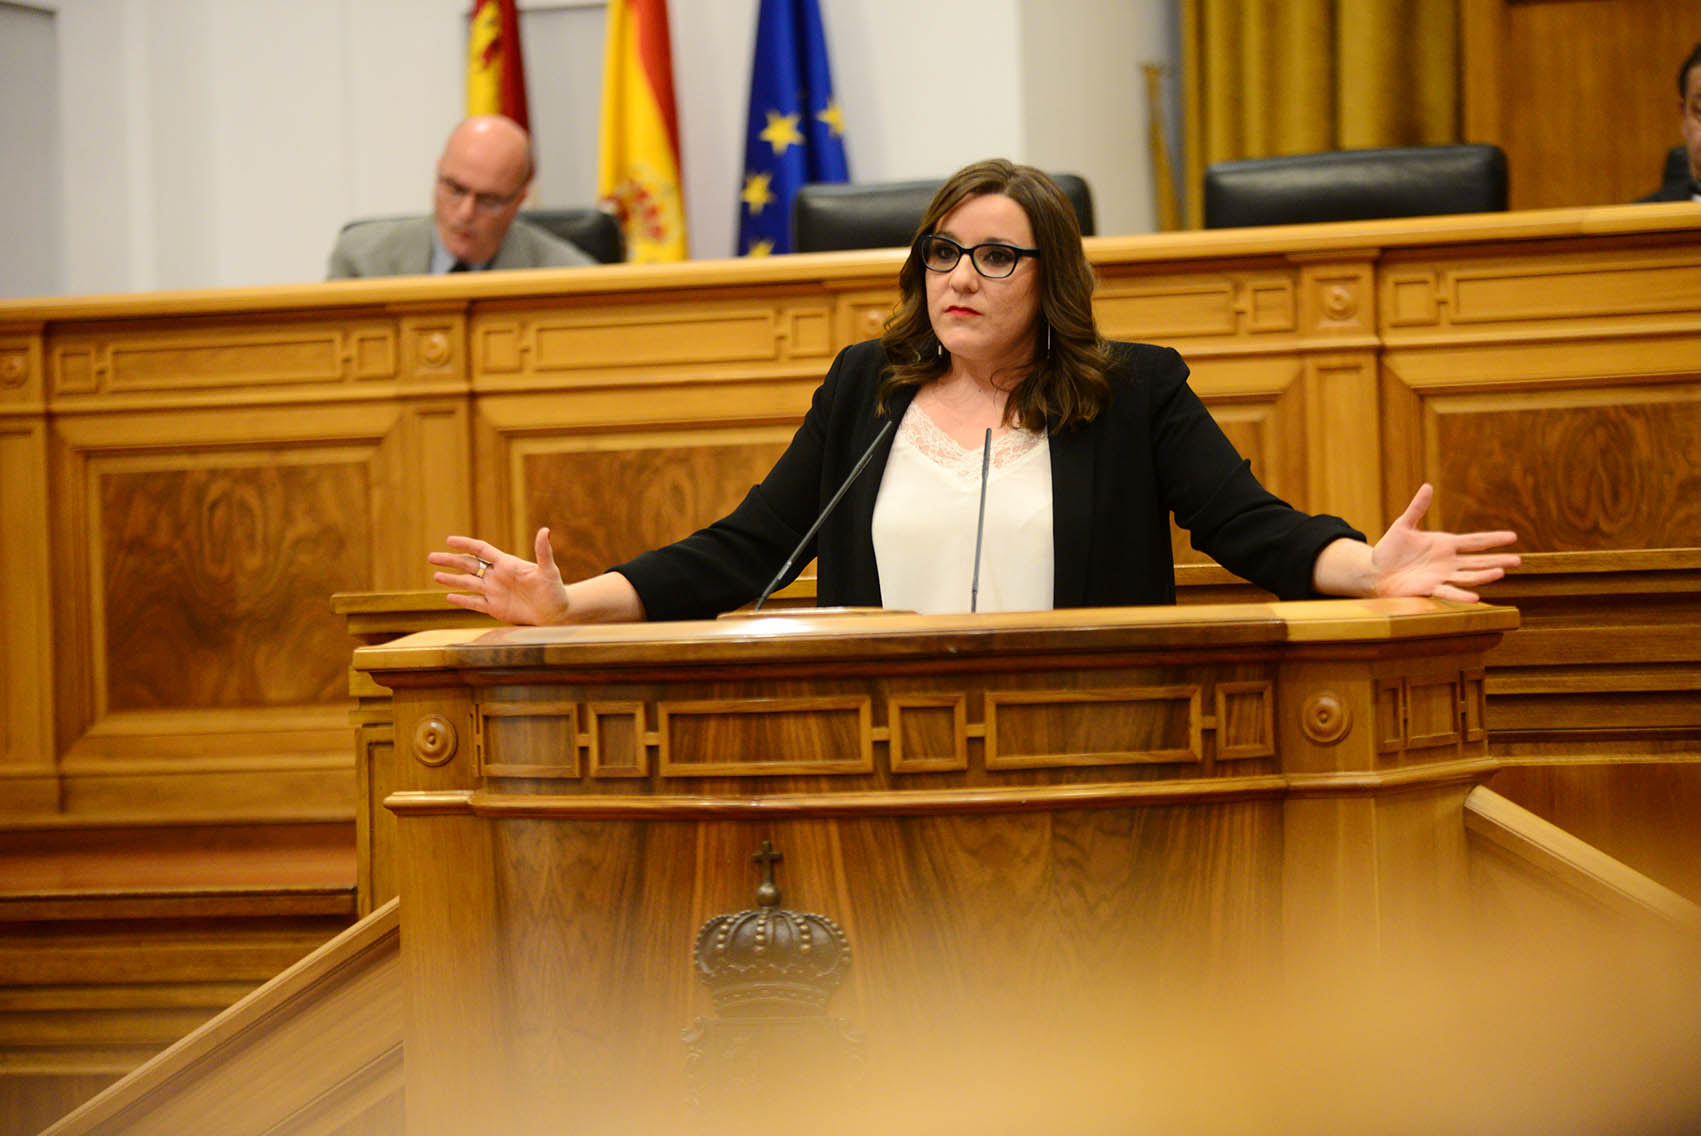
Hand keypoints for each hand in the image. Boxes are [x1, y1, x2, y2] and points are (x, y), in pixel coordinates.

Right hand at [428, 527, 570, 624]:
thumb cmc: (555, 590)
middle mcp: (498, 576)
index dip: (465, 544)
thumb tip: (545, 530)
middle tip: (431, 557)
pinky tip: (448, 597)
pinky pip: (475, 603)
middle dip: (450, 561)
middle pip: (469, 565)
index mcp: (507, 564)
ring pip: (468, 583)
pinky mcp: (496, 608)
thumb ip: (543, 551)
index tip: (449, 540)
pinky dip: (462, 600)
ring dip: (452, 580)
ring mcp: (495, 592)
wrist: (557, 613)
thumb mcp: (549, 570)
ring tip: (436, 575)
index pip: (481, 550)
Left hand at [1368, 484, 1520, 602]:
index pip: (1475, 541)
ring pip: (1468, 576)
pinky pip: (1449, 592)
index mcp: (1445, 544)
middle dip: (1498, 560)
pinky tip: (1475, 597)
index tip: (1513, 536)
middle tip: (1518, 560)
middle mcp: (1448, 561)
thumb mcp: (1403, 525)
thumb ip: (1417, 508)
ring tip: (1501, 572)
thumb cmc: (1390, 548)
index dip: (1493, 539)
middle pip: (1478, 561)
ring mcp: (1441, 576)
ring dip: (1484, 575)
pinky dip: (1461, 595)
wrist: (1375, 570)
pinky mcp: (1430, 588)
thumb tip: (1428, 486)